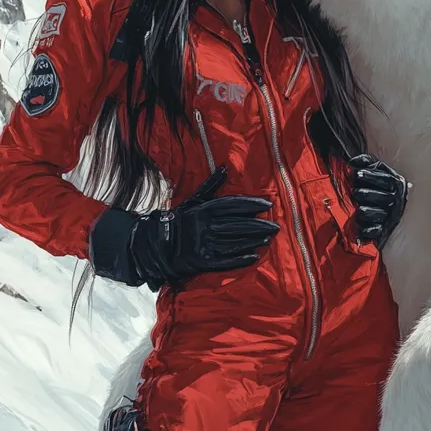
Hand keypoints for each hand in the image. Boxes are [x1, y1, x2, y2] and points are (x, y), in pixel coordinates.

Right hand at [90, 166, 279, 288]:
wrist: (154, 245)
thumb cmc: (177, 220)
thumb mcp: (193, 201)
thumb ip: (210, 186)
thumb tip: (225, 168)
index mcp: (203, 210)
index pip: (231, 205)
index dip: (250, 204)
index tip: (267, 204)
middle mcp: (204, 226)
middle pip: (236, 224)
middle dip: (258, 225)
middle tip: (275, 225)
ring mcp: (202, 244)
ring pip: (233, 241)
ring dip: (252, 240)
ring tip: (268, 238)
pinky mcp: (201, 262)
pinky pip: (224, 261)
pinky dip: (239, 259)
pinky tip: (253, 256)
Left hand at [348, 154, 407, 248]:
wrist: (389, 208)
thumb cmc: (378, 185)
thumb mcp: (377, 170)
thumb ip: (366, 161)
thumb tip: (353, 162)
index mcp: (396, 183)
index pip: (386, 179)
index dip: (372, 176)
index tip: (357, 174)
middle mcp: (395, 200)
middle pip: (382, 197)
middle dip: (367, 194)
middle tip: (355, 192)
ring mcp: (390, 216)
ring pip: (377, 214)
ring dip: (365, 212)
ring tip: (359, 209)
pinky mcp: (383, 230)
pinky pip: (375, 231)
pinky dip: (367, 230)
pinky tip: (361, 227)